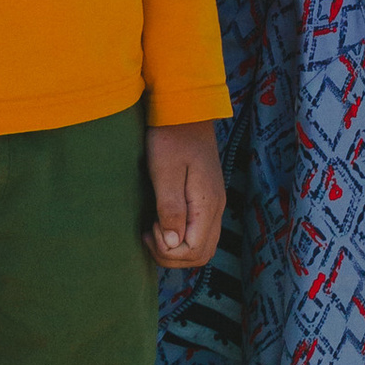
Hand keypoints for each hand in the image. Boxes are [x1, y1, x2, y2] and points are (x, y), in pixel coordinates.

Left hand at [143, 121, 225, 268]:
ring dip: (176, 249)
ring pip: (202, 246)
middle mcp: (216, 208)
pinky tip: (161, 222)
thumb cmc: (171, 136)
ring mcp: (213, 204)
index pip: (195, 251)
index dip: (169, 251)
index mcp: (207, 204)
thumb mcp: (165, 170)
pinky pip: (199, 232)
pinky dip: (180, 238)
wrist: (184, 108)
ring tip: (153, 229)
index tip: (151, 228)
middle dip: (172, 256)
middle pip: (202, 254)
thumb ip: (170, 207)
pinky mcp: (205, 198)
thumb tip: (172, 244)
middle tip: (149, 234)